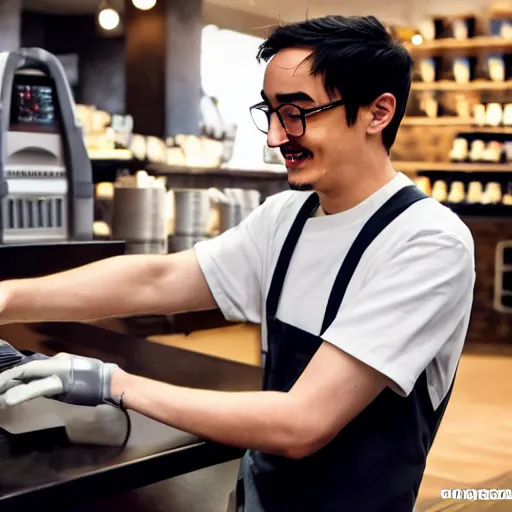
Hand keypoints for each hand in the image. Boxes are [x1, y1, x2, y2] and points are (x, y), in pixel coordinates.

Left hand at [0, 353, 122, 408]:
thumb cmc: (98, 379)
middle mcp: (57, 362)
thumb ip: (61, 374)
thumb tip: (46, 380)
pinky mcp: (63, 383)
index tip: (1, 381)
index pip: (31, 365)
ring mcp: (60, 371)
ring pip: (29, 374)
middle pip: (26, 368)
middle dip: (6, 377)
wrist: (112, 382)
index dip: (14, 373)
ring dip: (9, 382)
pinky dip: (23, 392)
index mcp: (60, 360)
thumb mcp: (76, 372)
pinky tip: (9, 399)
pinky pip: (39, 387)